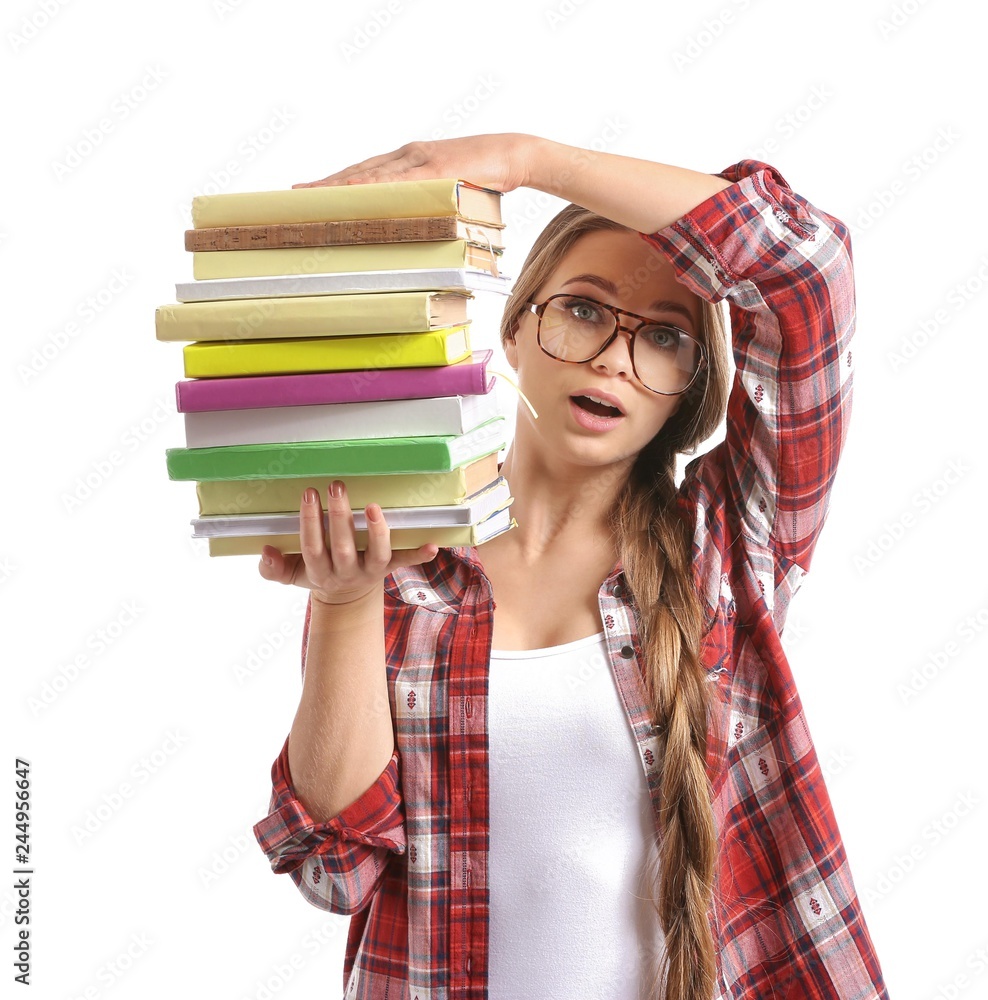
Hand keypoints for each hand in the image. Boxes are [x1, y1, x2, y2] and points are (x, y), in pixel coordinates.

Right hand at [257, 482, 438, 605]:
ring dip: (377, 532)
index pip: (312, 546)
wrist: (344, 600)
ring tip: (374, 506)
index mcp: (319, 571)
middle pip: (343, 547)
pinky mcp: (389, 569)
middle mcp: (346, 573)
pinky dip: (418, 555)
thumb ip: (272, 567)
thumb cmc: (315, 573)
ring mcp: (370, 571)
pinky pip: (405, 563)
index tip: (309, 494)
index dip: (310, 522)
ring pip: (377, 555)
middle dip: (340, 517)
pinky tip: (432, 545)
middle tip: (337, 486)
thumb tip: (265, 551)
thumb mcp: (289, 575)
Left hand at [292, 132, 537, 193]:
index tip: (307, 192)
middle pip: (358, 171)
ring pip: (371, 172)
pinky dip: (373, 183)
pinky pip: (397, 178)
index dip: (335, 183)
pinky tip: (352, 189)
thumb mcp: (450, 194)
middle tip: (294, 194)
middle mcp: (407, 156)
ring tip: (312, 195)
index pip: (364, 173)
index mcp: (409, 163)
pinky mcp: (434, 165)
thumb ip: (430, 207)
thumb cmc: (484, 177)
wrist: (513, 154)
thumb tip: (416, 234)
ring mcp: (419, 159)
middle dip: (326, 183)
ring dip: (340, 184)